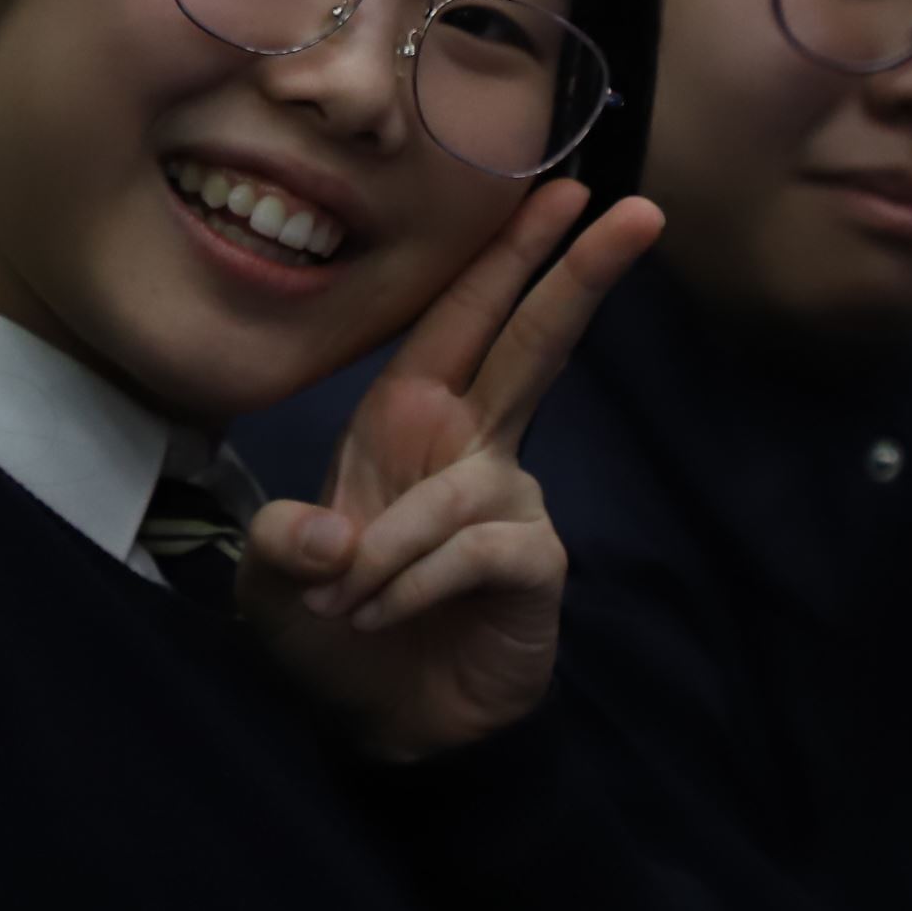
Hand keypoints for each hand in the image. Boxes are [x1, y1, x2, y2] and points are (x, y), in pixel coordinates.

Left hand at [239, 183, 666, 761]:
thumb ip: (280, 549)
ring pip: (466, 489)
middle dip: (579, 275)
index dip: (509, 254)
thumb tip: (328, 536)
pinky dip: (420, 582)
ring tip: (347, 601)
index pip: (466, 318)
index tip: (562, 187)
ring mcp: (510, 504)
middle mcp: (472, 445)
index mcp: (412, 416)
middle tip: (637, 209)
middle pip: (536, 344)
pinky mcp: (535, 566)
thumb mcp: (274, 586)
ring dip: (394, 548)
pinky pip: (481, 549)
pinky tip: (385, 614)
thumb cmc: (332, 631)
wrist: (379, 723)